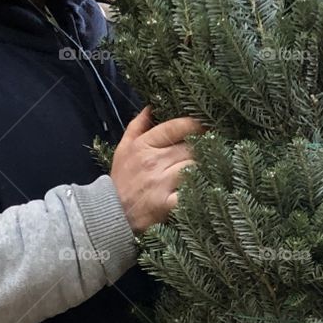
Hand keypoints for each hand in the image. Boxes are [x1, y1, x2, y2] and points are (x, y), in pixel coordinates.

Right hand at [109, 106, 205, 232]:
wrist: (111, 215)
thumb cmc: (121, 181)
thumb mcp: (123, 149)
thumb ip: (137, 126)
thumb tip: (151, 107)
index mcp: (144, 145)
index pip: (176, 127)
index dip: (196, 124)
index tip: (205, 127)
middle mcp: (153, 161)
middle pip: (191, 148)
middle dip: (202, 150)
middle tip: (211, 153)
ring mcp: (161, 183)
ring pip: (194, 167)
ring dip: (204, 169)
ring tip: (210, 171)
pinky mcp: (168, 204)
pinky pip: (192, 191)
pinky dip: (201, 190)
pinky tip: (207, 190)